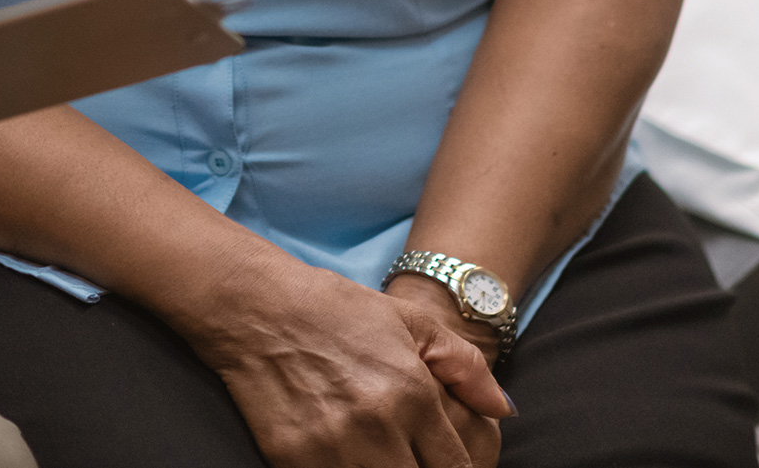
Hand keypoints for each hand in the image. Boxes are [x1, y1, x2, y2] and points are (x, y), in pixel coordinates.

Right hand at [174, 250, 511, 467]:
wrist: (255, 305)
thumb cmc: (335, 309)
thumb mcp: (410, 321)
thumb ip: (466, 366)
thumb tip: (503, 411)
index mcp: (412, 393)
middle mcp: (376, 424)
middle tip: (415, 462)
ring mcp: (331, 447)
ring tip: (382, 458)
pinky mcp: (291, 457)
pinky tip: (347, 461)